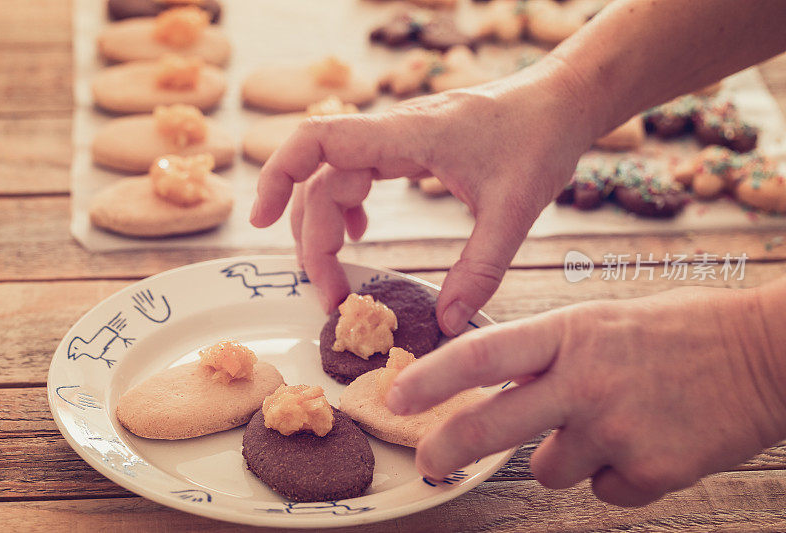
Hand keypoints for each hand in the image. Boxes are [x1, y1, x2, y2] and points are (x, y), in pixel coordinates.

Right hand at [250, 61, 596, 334]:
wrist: (559, 102)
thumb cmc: (539, 139)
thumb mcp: (514, 210)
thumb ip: (481, 270)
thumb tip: (448, 322)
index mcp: (407, 135)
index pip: (318, 139)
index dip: (278, 174)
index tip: (260, 222)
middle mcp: (391, 133)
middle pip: (321, 181)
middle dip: (315, 241)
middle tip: (332, 300)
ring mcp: (396, 140)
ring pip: (334, 181)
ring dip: (327, 231)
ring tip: (338, 279)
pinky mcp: (406, 148)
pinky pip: (357, 176)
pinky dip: (348, 210)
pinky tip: (363, 236)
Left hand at [386, 285, 785, 505]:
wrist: (765, 354)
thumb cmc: (679, 330)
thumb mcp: (603, 323)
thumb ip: (551, 357)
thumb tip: (500, 393)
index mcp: (570, 333)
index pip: (482, 355)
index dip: (432, 379)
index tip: (396, 397)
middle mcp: (585, 380)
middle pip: (493, 426)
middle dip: (448, 449)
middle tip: (428, 463)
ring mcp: (617, 429)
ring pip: (550, 469)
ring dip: (567, 456)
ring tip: (613, 423)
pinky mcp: (651, 471)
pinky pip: (603, 490)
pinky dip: (616, 475)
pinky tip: (648, 441)